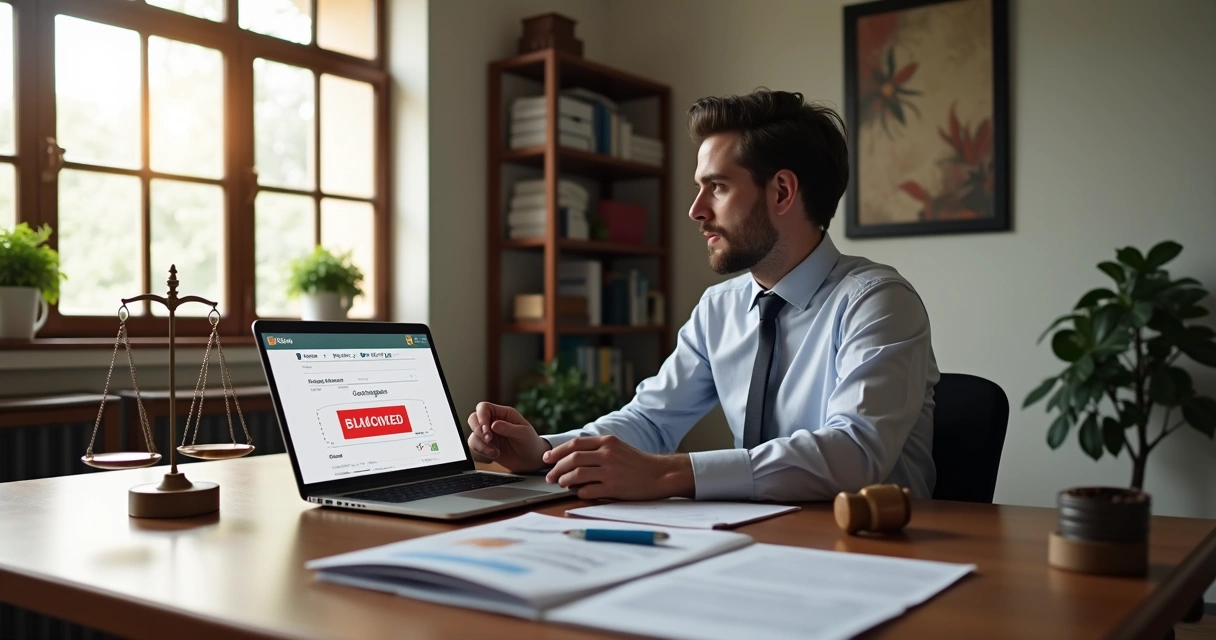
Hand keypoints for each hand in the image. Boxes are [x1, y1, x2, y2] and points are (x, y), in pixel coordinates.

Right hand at [466, 402, 549, 472]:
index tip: (487, 431)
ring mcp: (488, 435)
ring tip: (495, 453)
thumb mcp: (524, 433)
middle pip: (473, 419)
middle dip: (478, 431)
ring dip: (481, 446)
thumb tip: (493, 425)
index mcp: (503, 414)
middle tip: (489, 440)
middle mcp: (493, 422)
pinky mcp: (485, 448)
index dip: (481, 417)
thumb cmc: (530, 442)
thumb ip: (509, 428)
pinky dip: (480, 455)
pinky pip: (474, 449)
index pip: (484, 408)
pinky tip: (492, 458)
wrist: (531, 460)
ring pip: (473, 436)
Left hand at [543, 435, 694, 499]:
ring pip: (576, 475)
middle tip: (549, 477)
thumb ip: (597, 449)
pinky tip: (578, 493)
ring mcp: (610, 471)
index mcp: (607, 442)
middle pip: (572, 459)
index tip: (547, 459)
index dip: (557, 451)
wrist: (660, 474)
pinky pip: (587, 490)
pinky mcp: (614, 488)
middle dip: (556, 468)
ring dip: (564, 480)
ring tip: (561, 484)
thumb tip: (572, 458)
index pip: (575, 444)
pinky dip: (578, 492)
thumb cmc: (637, 463)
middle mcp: (607, 454)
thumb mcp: (618, 447)